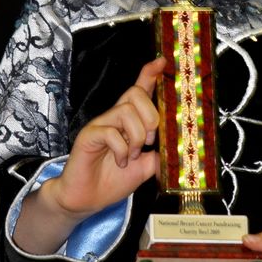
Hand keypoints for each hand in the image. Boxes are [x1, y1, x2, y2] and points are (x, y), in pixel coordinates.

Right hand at [14, 57, 163, 253]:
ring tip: (132, 155)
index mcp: (128, 122)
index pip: (139, 90)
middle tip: (149, 141)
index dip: (149, 74)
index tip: (162, 61)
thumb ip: (158, 156)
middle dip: (151, 116)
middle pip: (135, 94)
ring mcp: (100, 125)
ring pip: (126, 111)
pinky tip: (120, 162)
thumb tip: (173, 150)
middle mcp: (113, 118)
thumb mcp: (144, 169)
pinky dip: (121, 149)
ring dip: (136, 136)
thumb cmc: (112, 181)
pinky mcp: (88, 137)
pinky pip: (110, 132)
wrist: (87, 200)